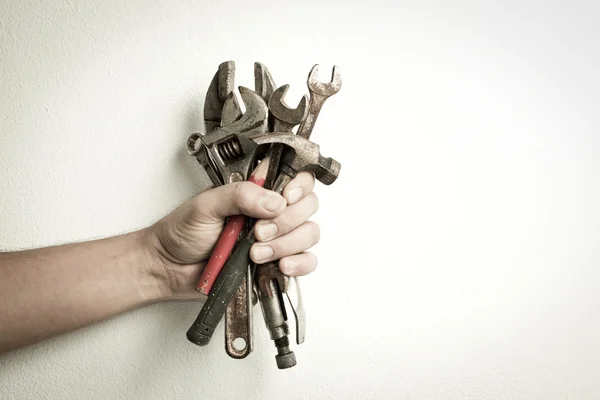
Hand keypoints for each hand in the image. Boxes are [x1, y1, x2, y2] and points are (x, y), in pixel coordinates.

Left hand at [148, 172, 318, 298]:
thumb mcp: (206, 204)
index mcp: (257, 191)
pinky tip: (281, 265)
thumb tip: (274, 201)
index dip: (299, 186)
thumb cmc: (182, 232)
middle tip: (258, 232)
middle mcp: (271, 212)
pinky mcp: (276, 264)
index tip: (285, 197)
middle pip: (307, 207)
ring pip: (308, 234)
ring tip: (256, 253)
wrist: (168, 268)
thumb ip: (239, 196)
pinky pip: (306, 262)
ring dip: (286, 244)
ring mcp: (276, 239)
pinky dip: (299, 264)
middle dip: (286, 222)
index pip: (296, 179)